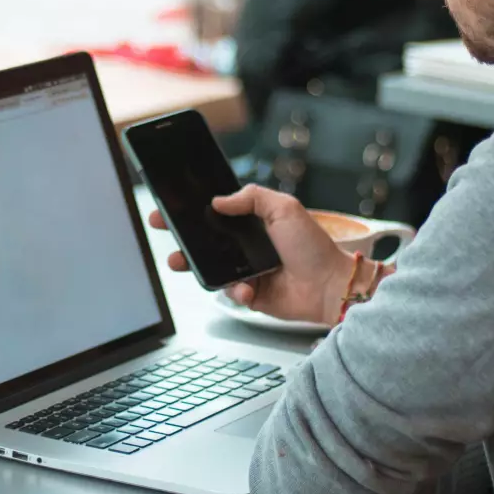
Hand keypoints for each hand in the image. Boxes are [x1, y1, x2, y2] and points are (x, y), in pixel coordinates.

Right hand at [148, 185, 356, 323]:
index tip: (170, 206)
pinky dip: (235, 291)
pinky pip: (230, 292)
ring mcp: (247, 271)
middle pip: (205, 240)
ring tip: (180, 261)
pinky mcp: (250, 295)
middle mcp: (247, 246)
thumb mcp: (284, 208)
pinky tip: (247, 288)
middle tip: (163, 229)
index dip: (192, 210)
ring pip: (210, 268)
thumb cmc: (313, 246)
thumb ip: (251, 198)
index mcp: (253, 223)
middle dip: (181, 236)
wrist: (330, 285)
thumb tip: (218, 200)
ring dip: (193, 265)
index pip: (215, 214)